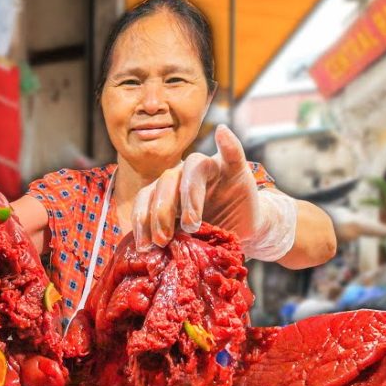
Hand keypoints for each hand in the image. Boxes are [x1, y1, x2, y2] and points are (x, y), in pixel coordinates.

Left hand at [131, 124, 262, 249]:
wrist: (244, 233)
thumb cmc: (209, 236)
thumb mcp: (185, 242)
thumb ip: (166, 239)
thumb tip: (141, 252)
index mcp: (166, 191)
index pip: (146, 196)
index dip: (141, 218)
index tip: (144, 246)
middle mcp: (183, 174)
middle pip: (166, 181)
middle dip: (161, 212)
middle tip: (163, 239)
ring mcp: (210, 168)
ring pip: (193, 168)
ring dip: (189, 195)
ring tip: (190, 224)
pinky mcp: (235, 168)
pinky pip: (231, 151)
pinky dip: (227, 141)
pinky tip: (222, 132)